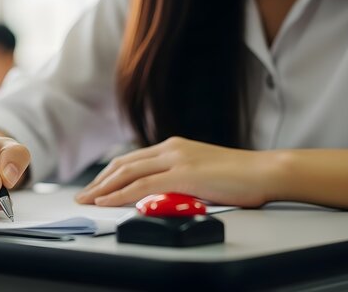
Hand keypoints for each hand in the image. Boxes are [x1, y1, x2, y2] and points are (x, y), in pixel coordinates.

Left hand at [76, 137, 276, 207]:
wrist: (265, 172)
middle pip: (124, 164)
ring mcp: (176, 159)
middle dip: (100, 181)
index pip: (132, 160)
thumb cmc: (240, 176)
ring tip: (87, 199)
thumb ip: (178, 179)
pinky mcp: (184, 174)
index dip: (110, 174)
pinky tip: (107, 201)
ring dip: (104, 187)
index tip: (95, 186)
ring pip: (129, 173)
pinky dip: (121, 194)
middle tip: (82, 194)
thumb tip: (160, 194)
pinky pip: (143, 186)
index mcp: (174, 146)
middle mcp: (171, 148)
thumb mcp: (201, 173)